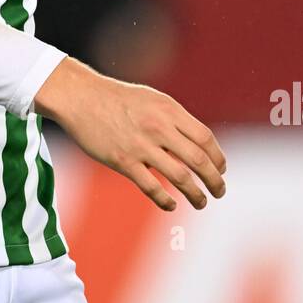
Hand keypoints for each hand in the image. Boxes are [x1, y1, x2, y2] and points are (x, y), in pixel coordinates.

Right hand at [34, 56, 225, 211]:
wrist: (82, 98)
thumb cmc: (119, 99)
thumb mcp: (153, 99)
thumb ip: (176, 119)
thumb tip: (198, 143)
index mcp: (169, 110)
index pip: (205, 138)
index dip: (218, 158)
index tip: (221, 169)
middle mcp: (159, 127)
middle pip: (198, 160)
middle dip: (214, 180)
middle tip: (219, 191)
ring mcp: (141, 146)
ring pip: (179, 177)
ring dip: (196, 194)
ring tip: (201, 202)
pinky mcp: (123, 161)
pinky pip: (151, 187)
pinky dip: (165, 200)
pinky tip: (172, 205)